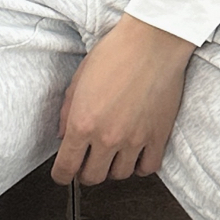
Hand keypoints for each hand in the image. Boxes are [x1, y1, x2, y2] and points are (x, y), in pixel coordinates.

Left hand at [52, 15, 195, 186]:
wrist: (153, 42)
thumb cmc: (115, 53)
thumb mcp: (79, 79)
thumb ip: (67, 112)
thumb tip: (63, 135)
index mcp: (82, 123)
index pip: (66, 168)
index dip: (61, 176)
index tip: (63, 174)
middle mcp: (107, 137)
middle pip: (92, 177)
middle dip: (85, 172)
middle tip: (88, 160)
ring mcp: (134, 140)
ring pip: (119, 175)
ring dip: (113, 168)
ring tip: (113, 154)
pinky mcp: (158, 137)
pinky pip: (148, 168)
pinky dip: (140, 166)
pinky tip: (136, 154)